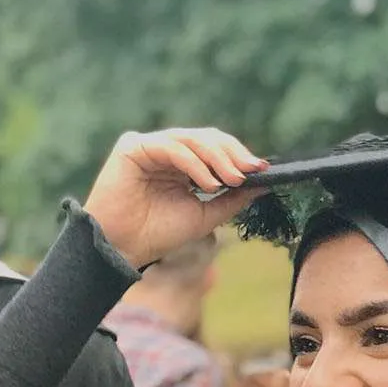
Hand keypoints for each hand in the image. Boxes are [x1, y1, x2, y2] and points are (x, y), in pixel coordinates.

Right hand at [83, 128, 268, 266]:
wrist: (122, 249)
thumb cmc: (157, 234)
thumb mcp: (205, 215)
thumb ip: (232, 198)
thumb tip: (265, 182)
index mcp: (180, 164)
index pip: (214, 147)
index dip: (238, 156)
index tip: (261, 170)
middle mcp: (164, 151)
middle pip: (206, 138)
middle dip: (232, 155)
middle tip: (249, 172)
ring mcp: (148, 147)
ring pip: (192, 139)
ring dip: (217, 159)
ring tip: (230, 181)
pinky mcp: (132, 148)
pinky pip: (172, 147)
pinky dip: (194, 163)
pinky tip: (207, 183)